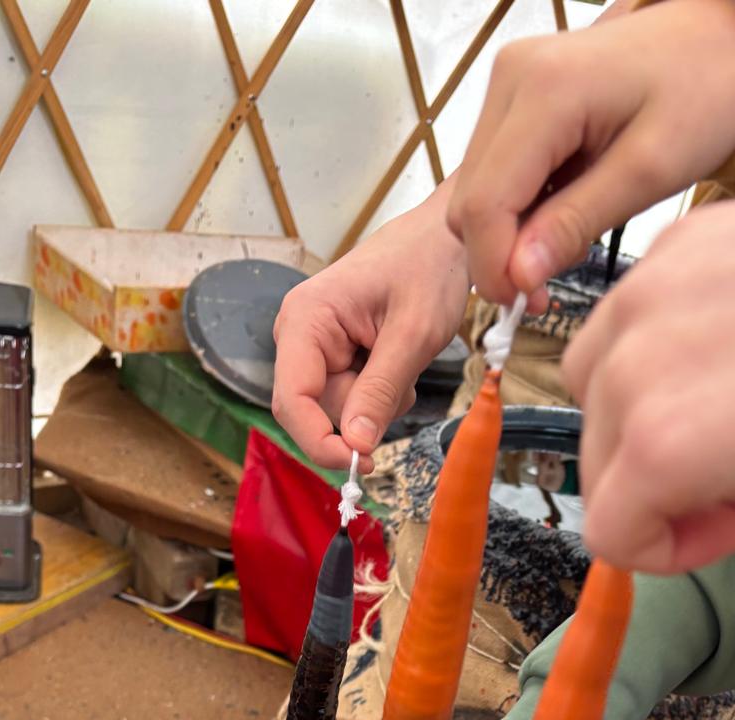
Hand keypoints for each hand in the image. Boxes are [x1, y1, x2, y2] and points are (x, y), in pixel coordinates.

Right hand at [271, 182, 470, 469]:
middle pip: (317, 410)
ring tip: (404, 358)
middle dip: (364, 411)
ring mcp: (316, 346)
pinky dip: (383, 393)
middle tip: (403, 378)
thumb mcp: (413, 334)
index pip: (291, 401)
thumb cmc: (429, 269)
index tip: (360, 463)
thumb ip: (380, 391)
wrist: (443, 241)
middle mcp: (299, 334)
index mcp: (305, 320)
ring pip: (340, 409)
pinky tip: (398, 359)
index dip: (318, 442)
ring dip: (380, 401)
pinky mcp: (335, 355)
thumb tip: (354, 445)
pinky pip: (354, 398)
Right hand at [447, 0, 734, 307]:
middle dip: (502, 256)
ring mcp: (507, 83)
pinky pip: (494, 174)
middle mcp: (511, 77)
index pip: (485, 203)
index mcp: (545, 89)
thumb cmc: (702, 91)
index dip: (497, 268)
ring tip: (570, 238)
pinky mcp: (513, 97)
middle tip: (551, 286)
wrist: (718, 40)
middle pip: (469, 202)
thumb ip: (576, 223)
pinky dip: (519, 209)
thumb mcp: (649, 172)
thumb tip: (519, 275)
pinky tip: (563, 210)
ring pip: (475, 192)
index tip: (530, 304)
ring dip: (511, 235)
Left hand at [563, 164, 734, 572]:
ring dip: (672, 505)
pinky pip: (614, 536)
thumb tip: (719, 424)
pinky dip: (666, 554)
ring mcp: (636, 374)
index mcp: (677, 257)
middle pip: (598, 421)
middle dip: (664, 462)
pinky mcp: (654, 448)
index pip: (621, 357)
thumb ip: (729, 349)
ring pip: (603, 479)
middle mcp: (637, 303)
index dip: (674, 412)